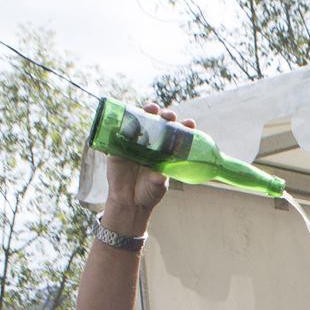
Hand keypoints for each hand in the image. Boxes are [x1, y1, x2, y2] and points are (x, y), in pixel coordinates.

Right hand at [104, 103, 188, 217]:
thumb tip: (159, 177)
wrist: (129, 201)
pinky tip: (129, 116)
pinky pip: (121, 131)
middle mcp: (152, 143)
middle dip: (166, 115)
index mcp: (167, 151)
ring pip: (142, 121)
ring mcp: (136, 143)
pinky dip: (124, 122)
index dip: (184, 127)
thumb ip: (158, 181)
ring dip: (147, 112)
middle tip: (169, 116)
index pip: (177, 135)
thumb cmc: (148, 192)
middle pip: (160, 123)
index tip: (190, 124)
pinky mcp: (119, 146)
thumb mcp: (157, 187)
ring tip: (151, 109)